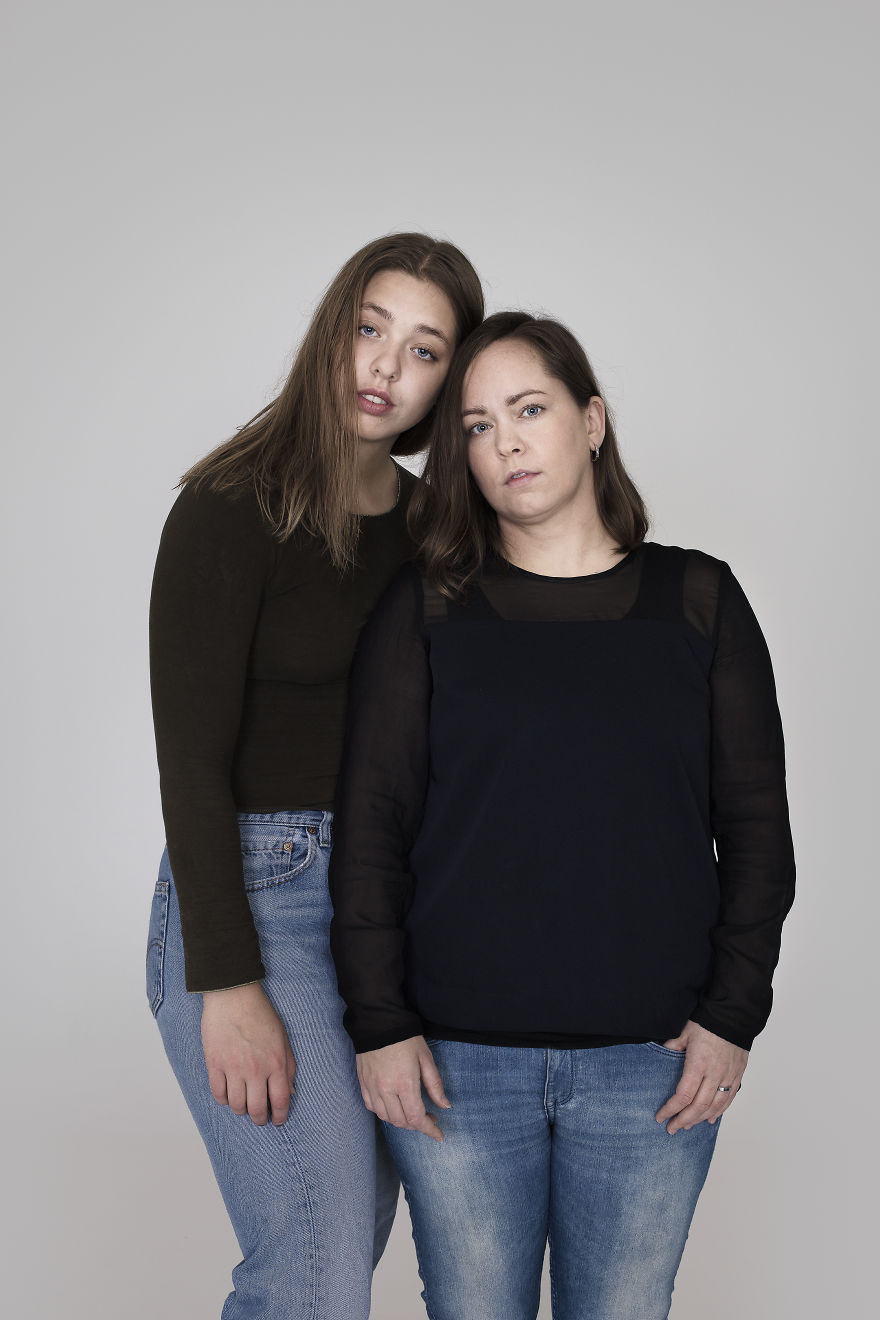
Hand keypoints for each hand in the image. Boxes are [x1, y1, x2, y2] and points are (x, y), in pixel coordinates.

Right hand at [201, 982, 296, 1126]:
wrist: (234, 995)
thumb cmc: (260, 1014)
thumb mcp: (283, 1038)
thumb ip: (289, 1066)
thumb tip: (290, 1092)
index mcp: (276, 1063)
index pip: (281, 1100)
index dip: (280, 1116)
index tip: (278, 1120)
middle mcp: (256, 1070)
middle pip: (257, 1109)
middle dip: (260, 1119)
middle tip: (260, 1118)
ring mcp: (233, 1068)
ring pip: (236, 1105)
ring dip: (241, 1110)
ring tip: (244, 1106)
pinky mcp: (214, 1064)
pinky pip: (218, 1094)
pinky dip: (224, 1100)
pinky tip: (228, 1095)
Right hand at [356, 1036, 450, 1142]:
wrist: (378, 1021)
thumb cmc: (405, 1038)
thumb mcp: (426, 1058)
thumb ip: (435, 1085)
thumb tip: (445, 1106)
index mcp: (405, 1083)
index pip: (416, 1118)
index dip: (429, 1130)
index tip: (439, 1135)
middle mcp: (386, 1090)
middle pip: (401, 1122)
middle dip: (417, 1125)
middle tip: (429, 1117)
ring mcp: (372, 1088)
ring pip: (386, 1118)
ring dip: (401, 1121)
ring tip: (412, 1112)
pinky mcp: (363, 1083)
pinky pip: (372, 1107)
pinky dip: (384, 1113)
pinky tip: (393, 1107)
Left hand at [654, 1020, 747, 1134]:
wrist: (734, 1015)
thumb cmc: (708, 1022)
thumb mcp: (684, 1031)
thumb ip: (672, 1046)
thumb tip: (661, 1054)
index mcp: (698, 1064)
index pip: (683, 1095)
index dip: (671, 1109)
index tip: (661, 1116)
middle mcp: (714, 1074)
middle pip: (699, 1106)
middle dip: (684, 1120)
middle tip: (672, 1128)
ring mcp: (728, 1077)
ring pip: (714, 1106)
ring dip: (700, 1119)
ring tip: (687, 1125)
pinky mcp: (737, 1076)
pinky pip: (728, 1099)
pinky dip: (719, 1112)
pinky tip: (710, 1119)